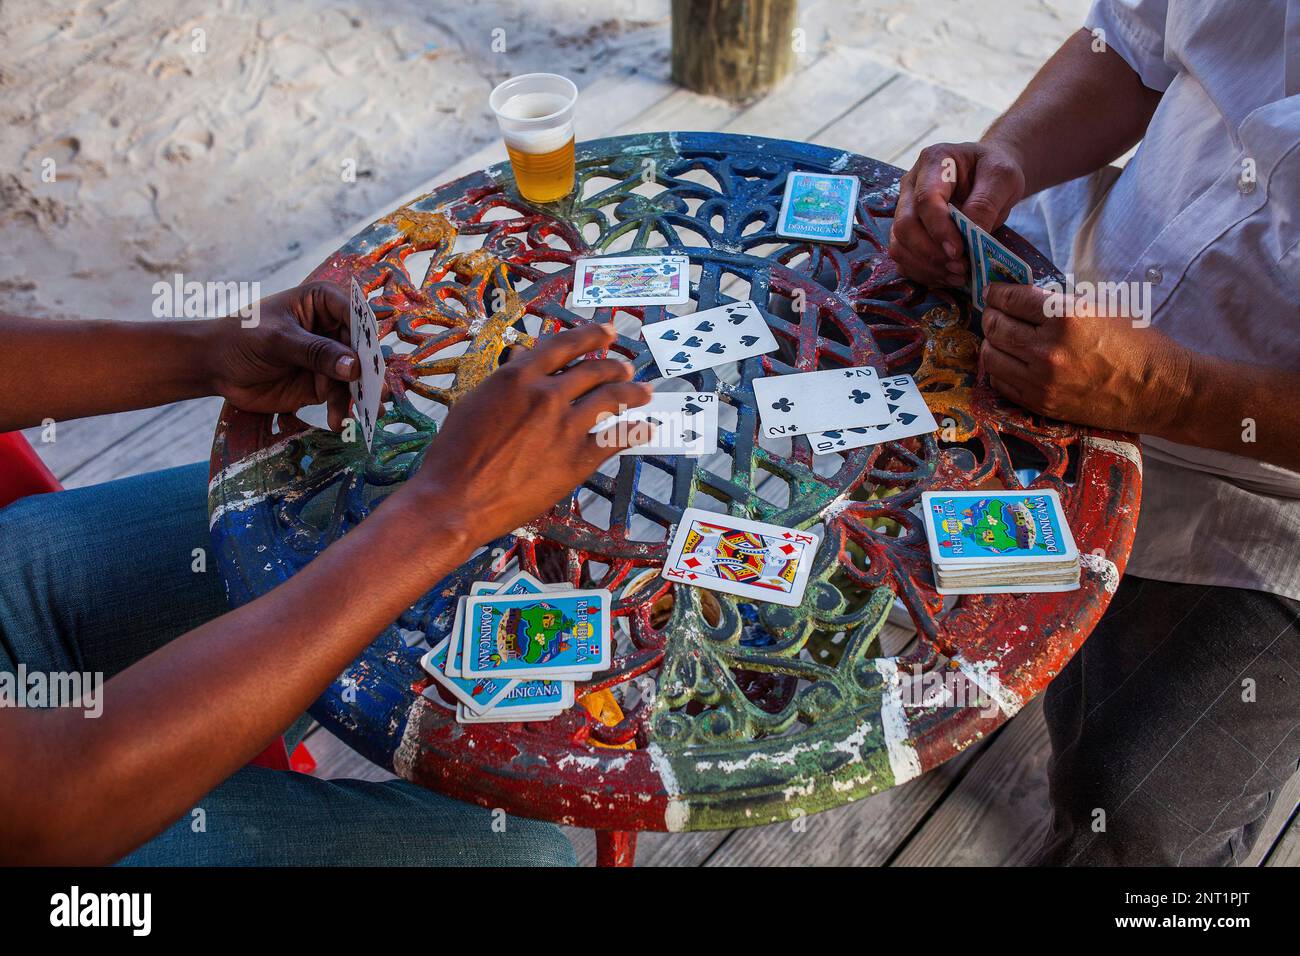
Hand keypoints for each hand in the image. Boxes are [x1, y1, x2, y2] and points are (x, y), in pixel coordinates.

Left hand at [204, 282, 359, 428]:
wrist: (215, 367)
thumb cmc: (241, 338)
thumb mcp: (278, 341)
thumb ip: (316, 353)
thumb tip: (354, 368)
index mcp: (323, 302)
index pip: (356, 315)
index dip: (366, 338)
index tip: (370, 361)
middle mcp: (332, 328)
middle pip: (361, 349)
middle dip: (368, 373)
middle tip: (375, 395)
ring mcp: (329, 357)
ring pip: (355, 376)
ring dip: (358, 397)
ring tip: (361, 415)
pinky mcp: (322, 383)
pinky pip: (341, 396)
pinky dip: (342, 409)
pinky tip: (337, 421)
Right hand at [405, 323, 652, 543]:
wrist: (455, 500)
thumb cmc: (454, 453)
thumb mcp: (474, 403)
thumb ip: (505, 380)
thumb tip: (525, 357)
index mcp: (519, 376)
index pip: (565, 344)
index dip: (592, 335)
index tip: (608, 332)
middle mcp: (548, 394)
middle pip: (595, 369)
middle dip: (616, 366)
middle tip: (626, 368)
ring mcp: (566, 427)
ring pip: (612, 398)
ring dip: (633, 392)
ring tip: (643, 392)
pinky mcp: (577, 460)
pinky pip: (617, 440)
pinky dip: (636, 431)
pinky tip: (646, 428)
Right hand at [889, 140, 1026, 286]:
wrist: (990, 176)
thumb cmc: (995, 172)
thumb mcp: (1002, 177)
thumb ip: (985, 203)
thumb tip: (970, 237)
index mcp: (934, 162)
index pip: (925, 199)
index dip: (939, 229)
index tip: (959, 252)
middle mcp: (911, 184)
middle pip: (904, 226)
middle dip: (930, 253)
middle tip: (960, 267)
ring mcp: (905, 208)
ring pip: (899, 245)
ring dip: (926, 267)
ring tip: (957, 275)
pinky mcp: (907, 231)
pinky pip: (903, 258)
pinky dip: (923, 273)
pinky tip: (947, 276)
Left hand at [979, 282, 1189, 433]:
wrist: (1157, 389)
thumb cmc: (1136, 342)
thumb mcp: (1098, 307)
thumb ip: (1057, 303)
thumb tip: (1021, 298)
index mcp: (1065, 316)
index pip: (1011, 299)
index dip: (997, 292)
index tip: (994, 291)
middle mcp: (1047, 349)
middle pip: (995, 326)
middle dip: (991, 315)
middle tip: (994, 312)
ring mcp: (1041, 380)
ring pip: (991, 355)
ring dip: (992, 343)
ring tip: (1000, 337)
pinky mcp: (1040, 403)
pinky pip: (1000, 382)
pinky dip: (999, 368)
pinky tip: (1009, 360)